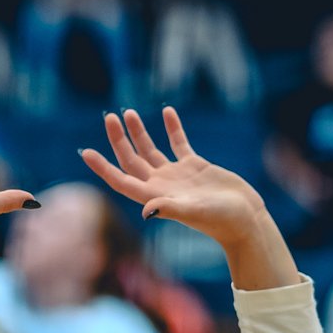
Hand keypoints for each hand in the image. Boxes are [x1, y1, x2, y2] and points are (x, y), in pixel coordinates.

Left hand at [80, 107, 266, 246]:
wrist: (246, 219)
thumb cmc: (221, 220)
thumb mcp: (195, 212)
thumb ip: (170, 209)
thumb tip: (146, 210)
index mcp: (155, 196)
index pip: (121, 180)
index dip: (103, 167)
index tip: (86, 151)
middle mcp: (161, 185)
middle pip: (131, 160)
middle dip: (119, 139)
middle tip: (109, 116)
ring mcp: (177, 175)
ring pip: (151, 150)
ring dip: (139, 132)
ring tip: (127, 112)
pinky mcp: (195, 166)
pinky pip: (178, 142)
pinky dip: (172, 127)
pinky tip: (167, 111)